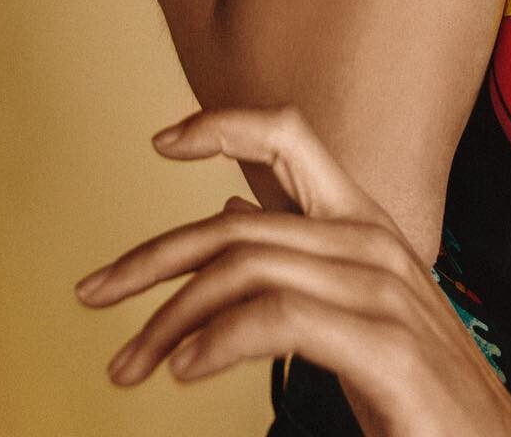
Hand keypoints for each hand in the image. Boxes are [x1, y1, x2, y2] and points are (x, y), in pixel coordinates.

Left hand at [73, 102, 510, 436]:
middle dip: (152, 256)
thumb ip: (301, 252)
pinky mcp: (381, 345)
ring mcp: (379, 289)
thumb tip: (231, 203)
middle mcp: (371, 241)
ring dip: (168, 318)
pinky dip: (217, 340)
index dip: (225, 124)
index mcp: (364, 223)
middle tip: (91, 295)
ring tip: (131, 366)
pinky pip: (276, 318)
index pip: (294, 135)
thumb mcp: (357, 303)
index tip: (162, 140)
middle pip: (237, 221)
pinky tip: (187, 371)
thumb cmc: (419, 385)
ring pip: (244, 269)